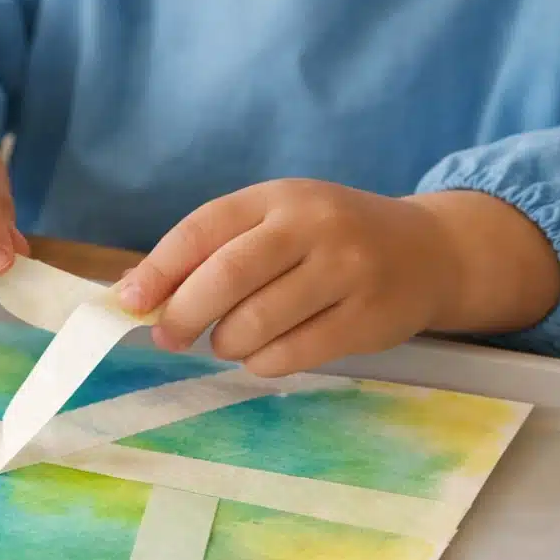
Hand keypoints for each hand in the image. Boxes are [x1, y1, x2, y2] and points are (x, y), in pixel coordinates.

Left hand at [116, 180, 559, 376]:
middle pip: (228, 276)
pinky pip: (293, 354)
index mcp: (279, 197)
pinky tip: (263, 354)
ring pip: (258, 322)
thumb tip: (134, 292)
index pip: (204, 229)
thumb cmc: (331, 239)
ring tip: (226, 342)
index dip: (159, 269)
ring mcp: (346, 272)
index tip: (130, 302)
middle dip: (185, 314)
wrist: (429, 252)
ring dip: (225, 343)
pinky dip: (263, 362)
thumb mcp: (277, 221)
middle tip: (169, 336)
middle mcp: (313, 227)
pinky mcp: (367, 318)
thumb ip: (214, 249)